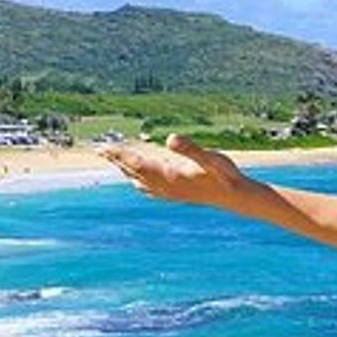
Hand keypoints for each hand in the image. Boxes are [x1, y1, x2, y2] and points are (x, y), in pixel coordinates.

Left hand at [99, 133, 248, 206]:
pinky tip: (137, 181)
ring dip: (125, 170)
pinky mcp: (177, 195)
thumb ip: (191, 148)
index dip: (119, 155)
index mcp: (169, 175)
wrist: (236, 198)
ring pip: (140, 181)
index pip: (137, 164)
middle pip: (134, 172)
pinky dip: (139, 182)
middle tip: (99, 149)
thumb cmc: (225, 175)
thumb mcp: (211, 158)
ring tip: (114, 160)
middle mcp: (166, 186)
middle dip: (117, 160)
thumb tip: (171, 138)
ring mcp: (171, 192)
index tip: (103, 147)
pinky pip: (150, 189)